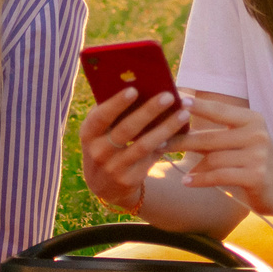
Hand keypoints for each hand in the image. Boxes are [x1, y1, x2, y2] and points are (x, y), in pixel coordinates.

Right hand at [77, 87, 187, 213]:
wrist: (104, 185)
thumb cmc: (106, 145)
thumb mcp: (99, 132)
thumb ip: (113, 114)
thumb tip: (140, 86)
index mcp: (88, 133)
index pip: (101, 116)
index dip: (116, 104)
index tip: (134, 89)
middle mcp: (98, 151)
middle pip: (127, 129)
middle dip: (149, 111)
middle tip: (169, 96)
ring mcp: (113, 168)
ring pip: (144, 145)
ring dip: (166, 128)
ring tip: (184, 113)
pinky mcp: (129, 180)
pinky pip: (151, 159)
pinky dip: (165, 144)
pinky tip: (180, 133)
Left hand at [181, 99, 272, 215]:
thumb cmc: (253, 161)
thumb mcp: (240, 140)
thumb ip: (217, 131)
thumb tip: (181, 120)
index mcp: (252, 119)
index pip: (218, 109)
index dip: (196, 105)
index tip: (174, 100)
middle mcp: (256, 133)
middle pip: (210, 136)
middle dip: (182, 141)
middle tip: (159, 143)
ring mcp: (258, 155)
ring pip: (213, 158)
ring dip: (193, 166)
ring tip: (178, 170)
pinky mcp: (256, 176)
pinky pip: (219, 175)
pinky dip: (201, 179)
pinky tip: (187, 182)